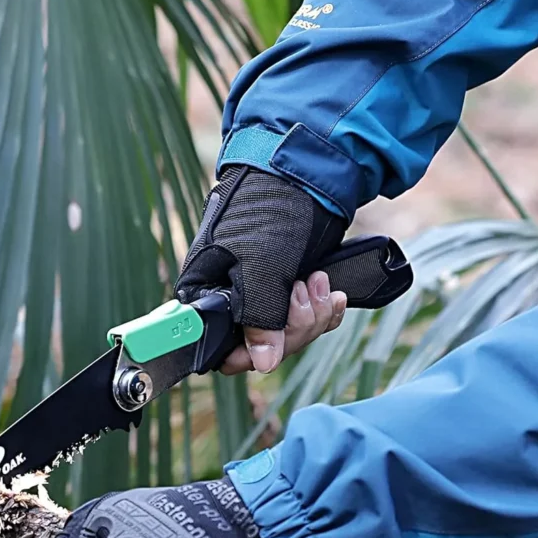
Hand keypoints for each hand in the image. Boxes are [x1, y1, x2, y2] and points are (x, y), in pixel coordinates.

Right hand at [175, 165, 347, 373]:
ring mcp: (258, 296)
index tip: (273, 340)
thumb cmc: (270, 206)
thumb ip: (260, 316)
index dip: (249, 352)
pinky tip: (333, 294)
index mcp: (205, 293)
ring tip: (320, 281)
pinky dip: (322, 311)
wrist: (303, 172)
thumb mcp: (263, 263)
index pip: (219, 348)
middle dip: (292, 326)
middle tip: (304, 292)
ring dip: (312, 315)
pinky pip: (304, 321)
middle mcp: (227, 299)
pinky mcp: (284, 291)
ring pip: (286, 336)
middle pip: (259, 347)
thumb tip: (263, 364)